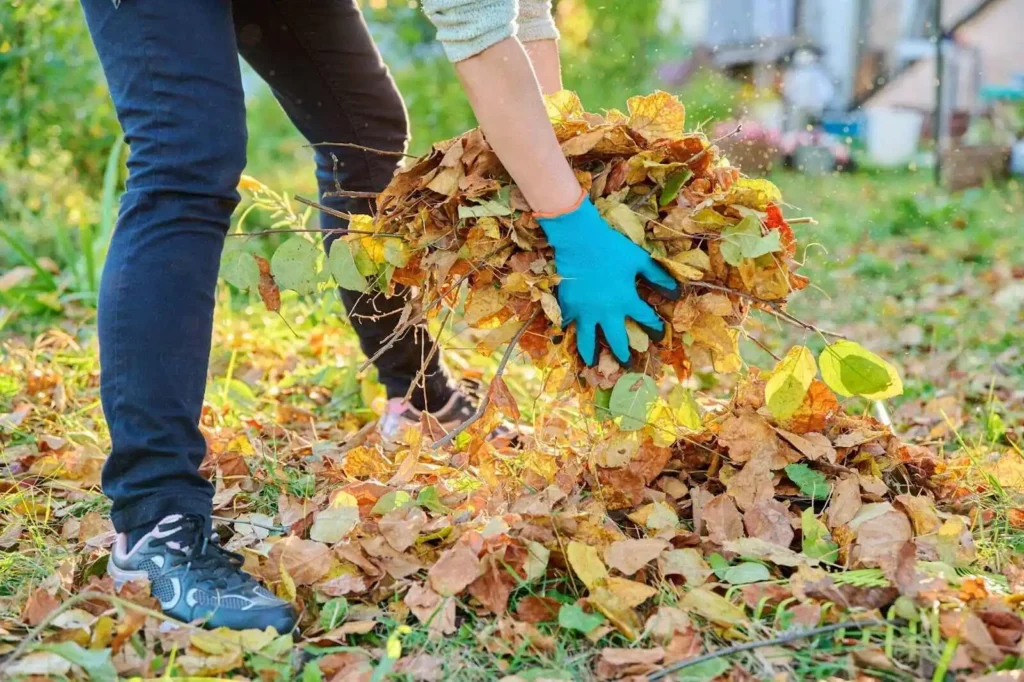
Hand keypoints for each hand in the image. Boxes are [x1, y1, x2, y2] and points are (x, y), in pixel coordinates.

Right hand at [537, 195, 679, 365]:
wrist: (579, 240)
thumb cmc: (611, 248)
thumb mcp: (639, 260)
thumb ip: (657, 276)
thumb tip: (676, 291)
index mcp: (626, 300)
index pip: (645, 318)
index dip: (654, 326)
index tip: (660, 334)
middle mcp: (606, 312)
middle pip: (616, 339)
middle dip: (622, 353)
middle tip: (625, 363)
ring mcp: (584, 311)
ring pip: (587, 340)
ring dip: (591, 353)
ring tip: (591, 364)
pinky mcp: (567, 305)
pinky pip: (567, 324)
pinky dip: (568, 331)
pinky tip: (569, 336)